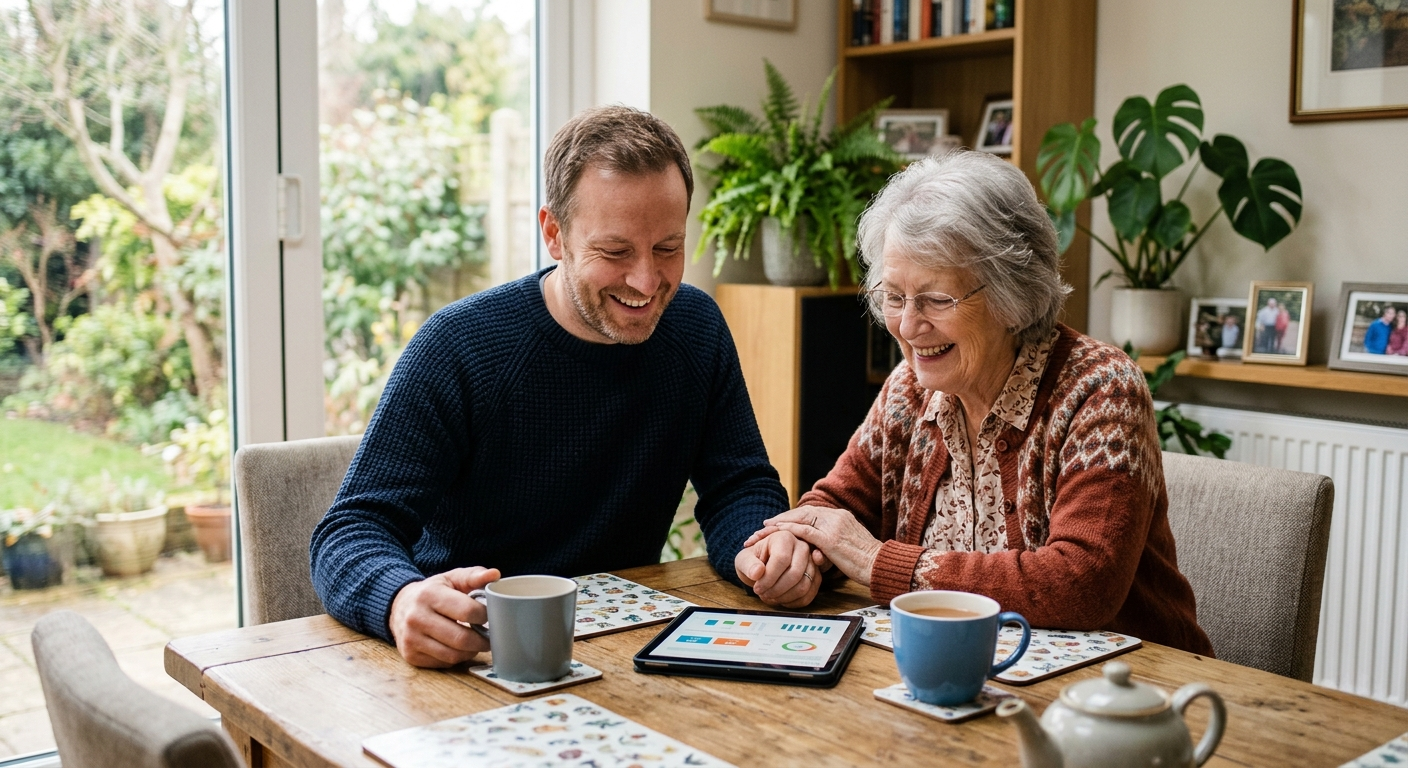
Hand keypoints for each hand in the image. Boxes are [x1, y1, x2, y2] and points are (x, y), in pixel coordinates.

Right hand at [389, 566, 499, 667]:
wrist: (399, 606)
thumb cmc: (432, 592)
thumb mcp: (451, 578)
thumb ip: (474, 576)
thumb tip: (495, 574)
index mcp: (429, 595)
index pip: (467, 611)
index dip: (485, 616)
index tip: (491, 617)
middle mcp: (417, 618)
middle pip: (461, 638)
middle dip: (482, 640)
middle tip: (490, 637)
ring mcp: (411, 639)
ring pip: (453, 655)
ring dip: (471, 651)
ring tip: (476, 643)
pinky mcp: (411, 656)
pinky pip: (443, 663)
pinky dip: (456, 658)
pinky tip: (458, 648)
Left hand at [734, 530, 822, 608]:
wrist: (762, 564)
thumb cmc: (754, 560)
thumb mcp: (744, 560)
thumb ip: (748, 565)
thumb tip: (757, 572)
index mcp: (784, 537)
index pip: (782, 559)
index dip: (769, 578)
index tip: (757, 588)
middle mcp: (802, 547)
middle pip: (795, 573)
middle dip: (776, 590)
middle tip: (763, 594)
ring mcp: (811, 562)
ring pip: (803, 586)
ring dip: (784, 597)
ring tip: (769, 597)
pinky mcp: (815, 577)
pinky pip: (809, 595)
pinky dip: (793, 602)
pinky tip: (780, 600)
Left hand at [759, 506, 882, 586]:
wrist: (882, 566)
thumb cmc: (868, 562)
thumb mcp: (849, 547)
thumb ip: (833, 544)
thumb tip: (818, 552)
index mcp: (842, 516)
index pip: (811, 512)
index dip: (792, 517)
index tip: (777, 523)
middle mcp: (836, 516)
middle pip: (802, 512)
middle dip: (781, 519)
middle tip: (763, 526)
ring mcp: (833, 526)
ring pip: (799, 519)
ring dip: (779, 524)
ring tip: (762, 531)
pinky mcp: (830, 539)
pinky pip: (804, 531)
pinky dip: (788, 530)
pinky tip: (775, 533)